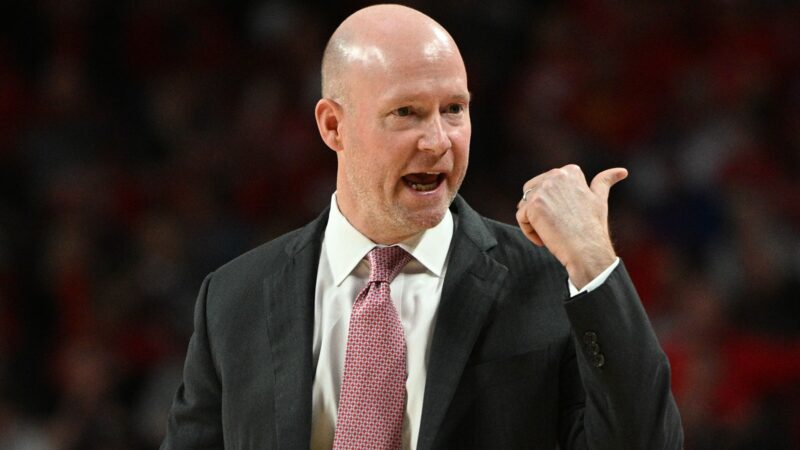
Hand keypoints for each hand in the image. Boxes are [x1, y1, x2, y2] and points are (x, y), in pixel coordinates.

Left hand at [515, 164, 627, 288]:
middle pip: (531, 192)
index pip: (545, 185)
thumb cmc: (593, 228)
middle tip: (558, 226)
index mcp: (570, 172)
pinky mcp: (533, 205)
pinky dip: (530, 232)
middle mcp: (556, 176)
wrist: (587, 251)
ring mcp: (543, 189)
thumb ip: (605, 182)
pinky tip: (545, 238)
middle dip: (539, 211)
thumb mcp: (599, 200)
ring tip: (553, 232)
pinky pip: (521, 218)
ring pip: (525, 206)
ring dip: (534, 221)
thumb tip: (622, 171)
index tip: (566, 216)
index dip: (551, 204)